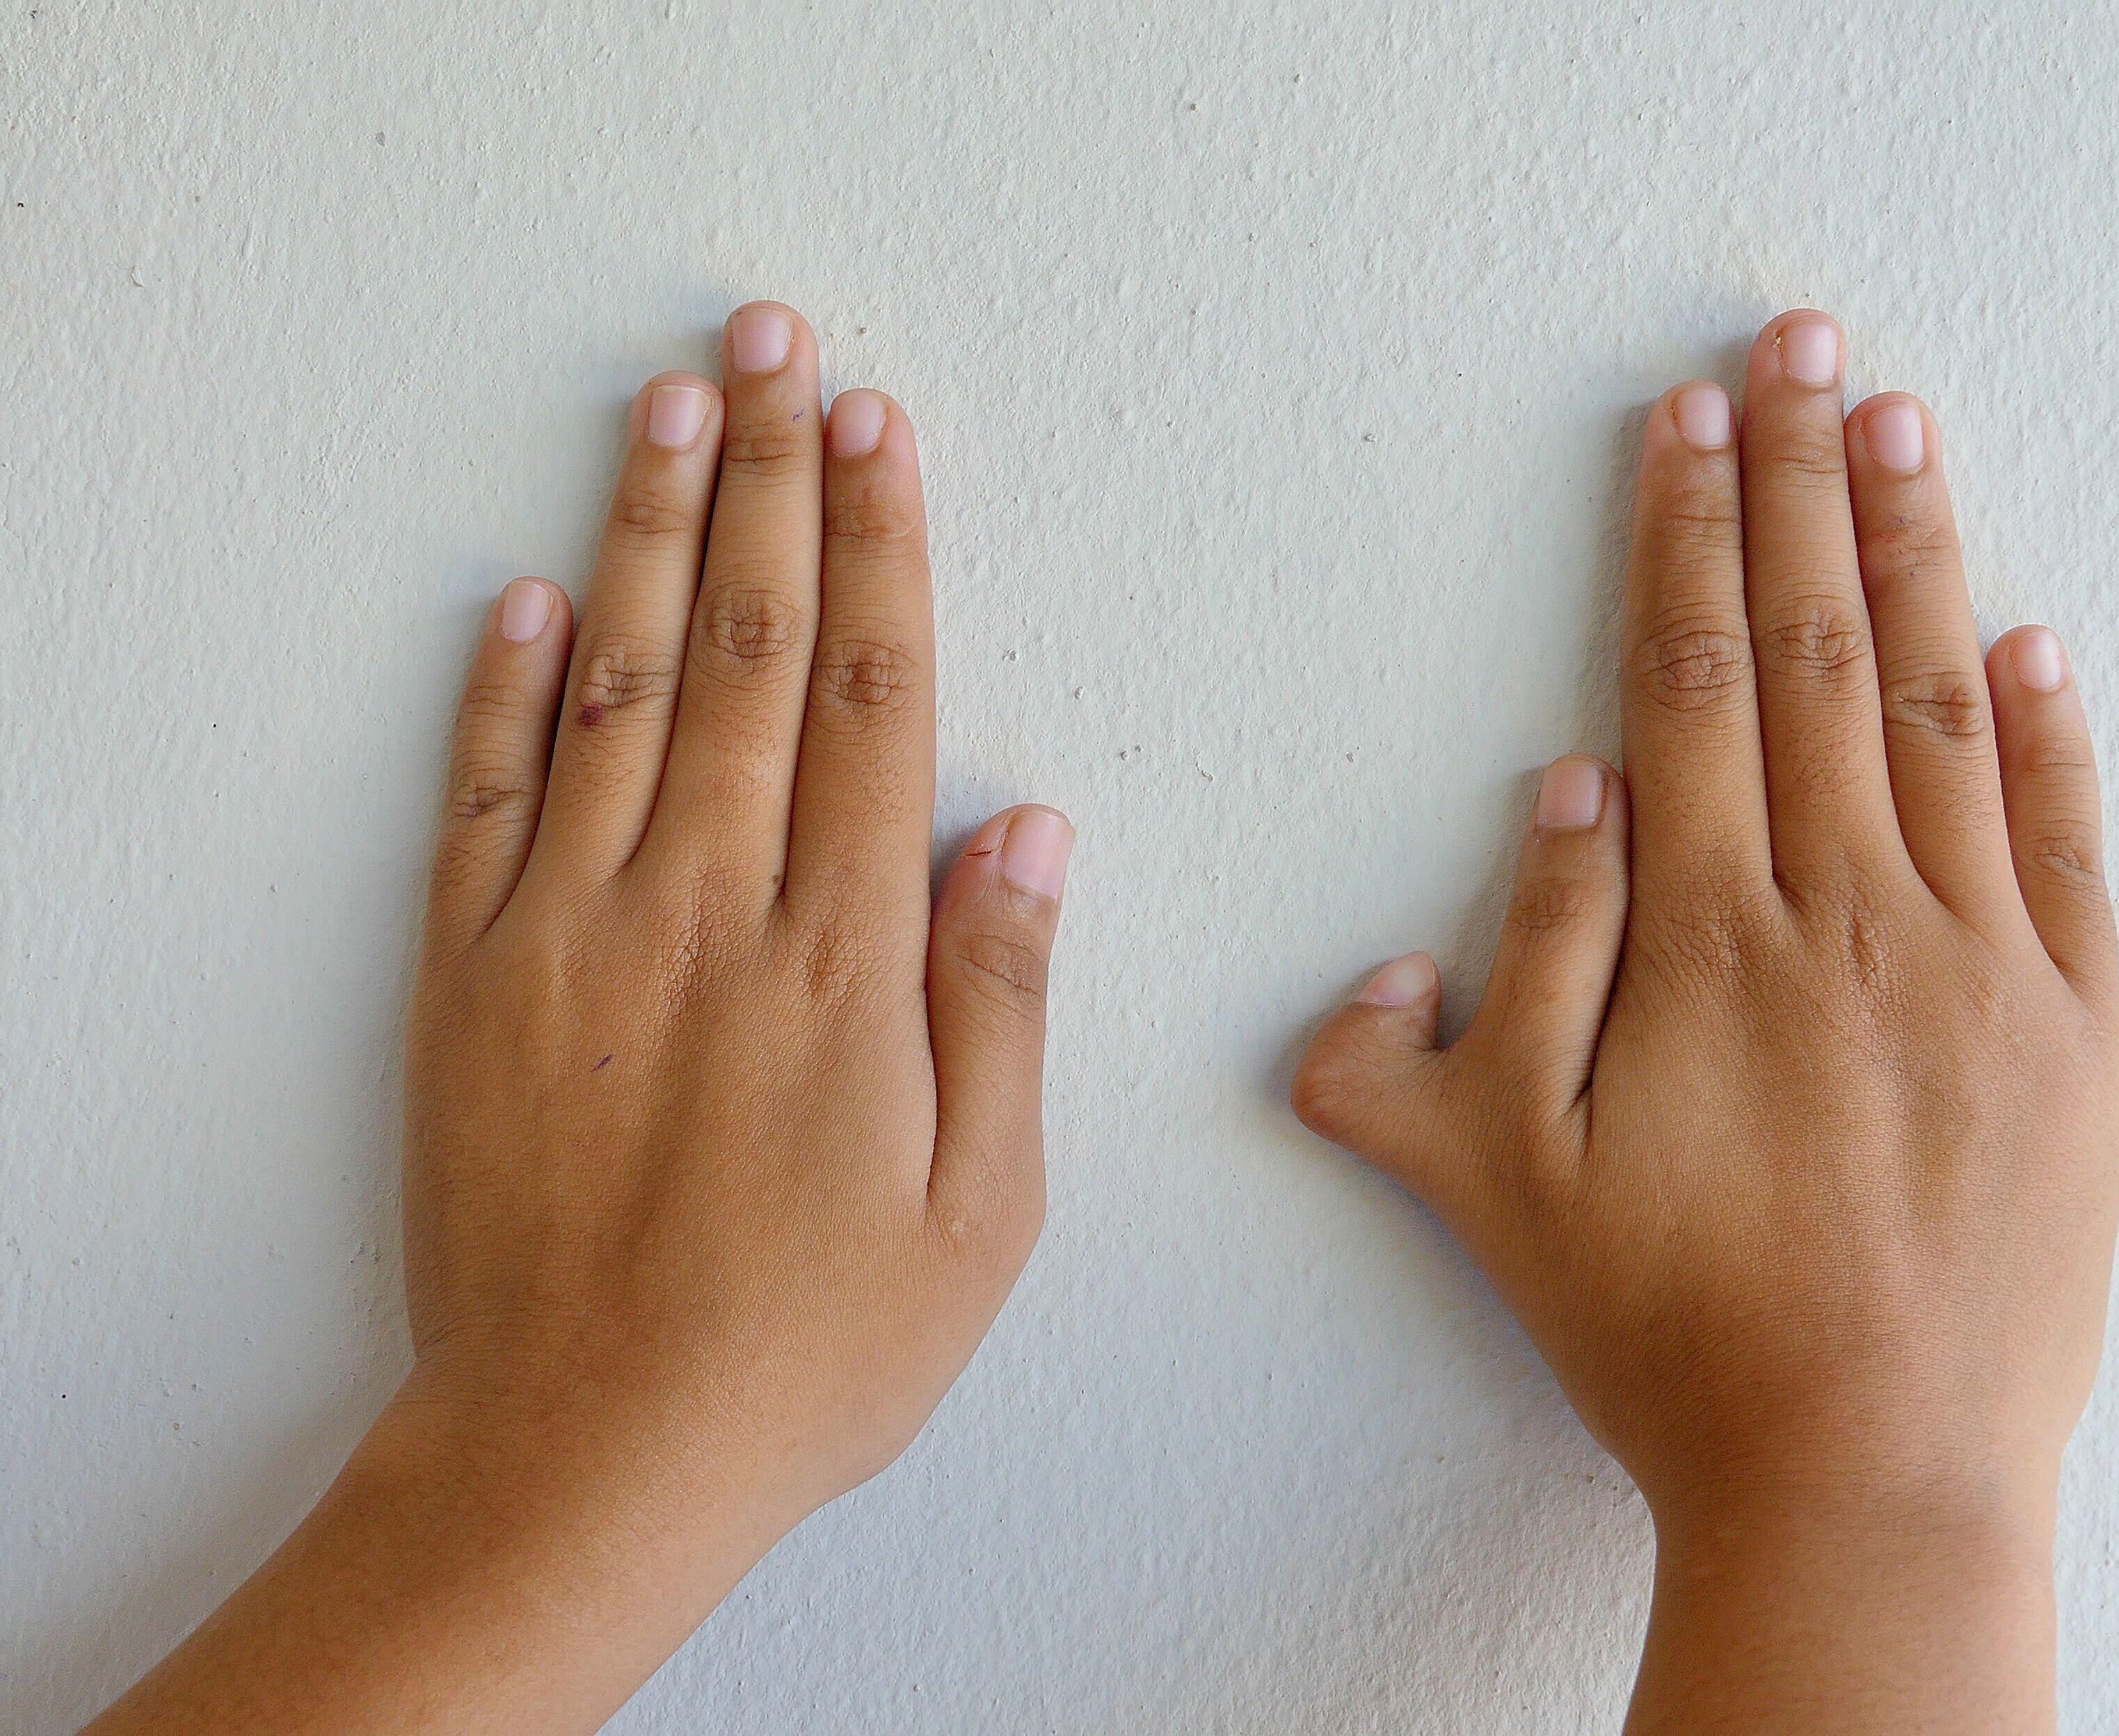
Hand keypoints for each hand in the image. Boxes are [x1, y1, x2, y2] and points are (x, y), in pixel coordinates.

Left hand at [94, 304, 1072, 1733]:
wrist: (582, 1453)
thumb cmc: (802, 1348)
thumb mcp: (977, 1211)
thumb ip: (998, 1001)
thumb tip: (1025, 831)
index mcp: (839, 959)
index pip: (864, 696)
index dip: (878, 546)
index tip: (880, 429)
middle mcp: (704, 910)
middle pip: (738, 648)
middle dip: (767, 481)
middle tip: (775, 346)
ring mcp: (572, 934)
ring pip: (612, 687)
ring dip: (641, 531)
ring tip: (667, 405)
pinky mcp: (472, 981)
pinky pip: (481, 800)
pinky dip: (497, 690)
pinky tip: (520, 595)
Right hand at [1294, 311, 2118, 1730]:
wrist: (1870, 1482)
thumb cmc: (1667, 1335)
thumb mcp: (1497, 1182)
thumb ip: (1488, 988)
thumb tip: (1553, 795)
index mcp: (1709, 941)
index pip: (1696, 683)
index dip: (1687, 538)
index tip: (1687, 421)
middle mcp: (1851, 921)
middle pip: (1822, 656)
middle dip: (1800, 486)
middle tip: (1798, 348)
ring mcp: (1980, 971)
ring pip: (1943, 715)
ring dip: (1918, 555)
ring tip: (1899, 425)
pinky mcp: (2077, 1039)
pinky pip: (2069, 849)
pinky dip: (2054, 733)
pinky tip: (2036, 639)